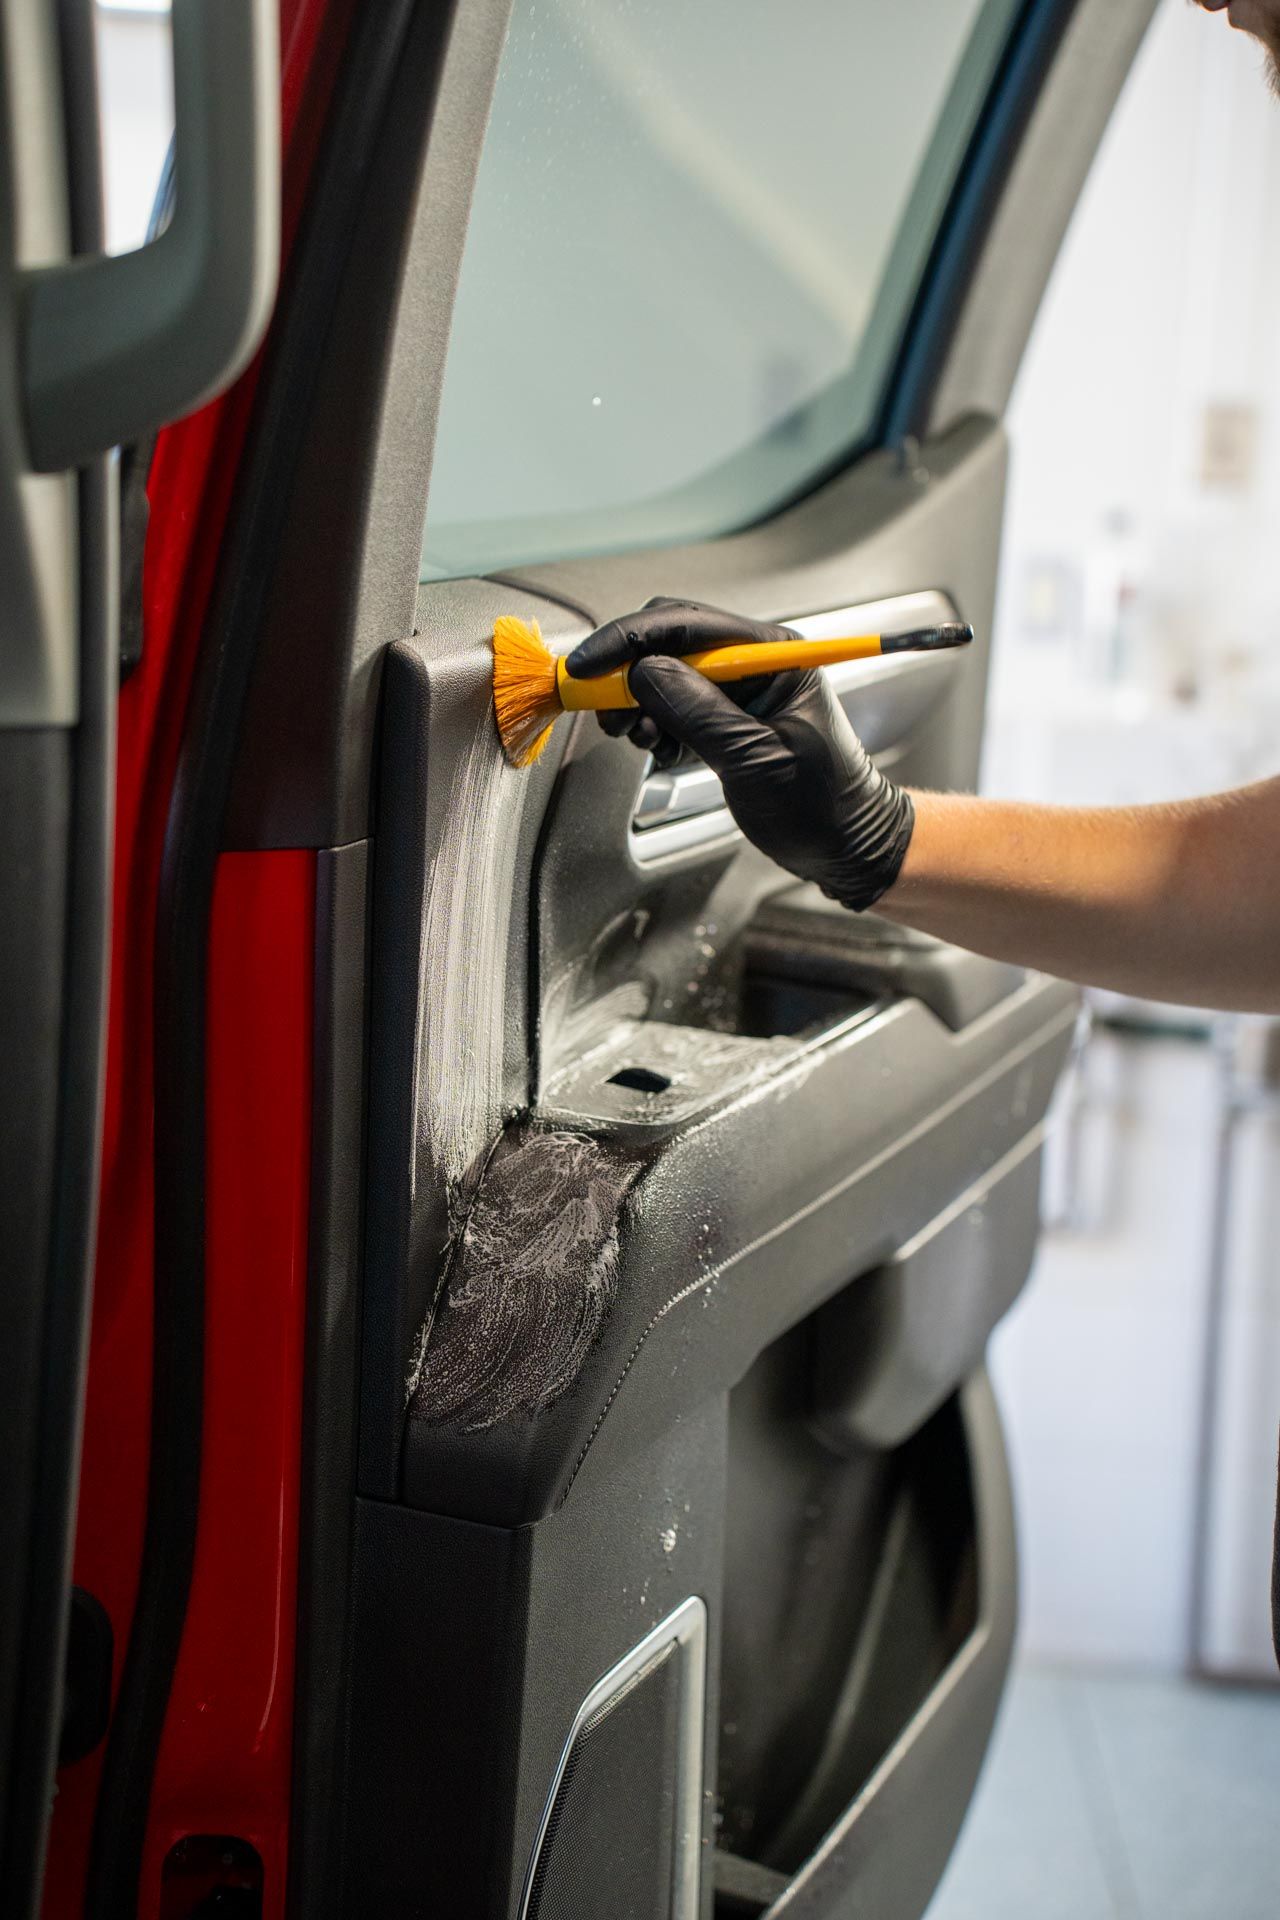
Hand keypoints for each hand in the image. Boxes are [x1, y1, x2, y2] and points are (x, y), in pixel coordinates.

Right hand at [566, 598, 914, 911]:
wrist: (845, 845)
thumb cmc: (821, 804)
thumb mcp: (755, 757)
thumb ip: (698, 711)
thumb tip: (643, 672)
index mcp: (772, 654)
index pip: (687, 624)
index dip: (630, 640)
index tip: (590, 666)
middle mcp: (752, 663)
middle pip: (669, 643)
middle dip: (628, 672)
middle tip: (606, 709)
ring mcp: (736, 691)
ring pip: (664, 675)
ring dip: (638, 703)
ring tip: (639, 737)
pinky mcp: (723, 719)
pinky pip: (672, 706)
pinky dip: (654, 725)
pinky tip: (659, 748)